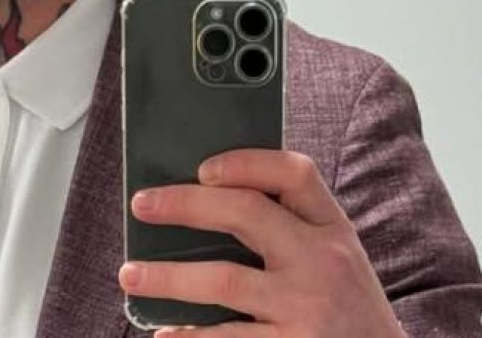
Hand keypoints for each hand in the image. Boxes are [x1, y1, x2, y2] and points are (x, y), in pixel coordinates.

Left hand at [119, 148, 405, 337]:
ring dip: (167, 277)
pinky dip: (189, 337)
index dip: (245, 161)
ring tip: (132, 275)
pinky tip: (167, 337)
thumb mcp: (340, 261)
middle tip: (143, 205)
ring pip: (221, 280)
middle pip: (245, 213)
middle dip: (185, 204)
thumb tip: (210, 205)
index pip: (295, 173)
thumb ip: (295, 232)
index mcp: (334, 230)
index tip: (203, 167)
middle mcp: (322, 261)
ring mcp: (306, 307)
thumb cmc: (350, 314)